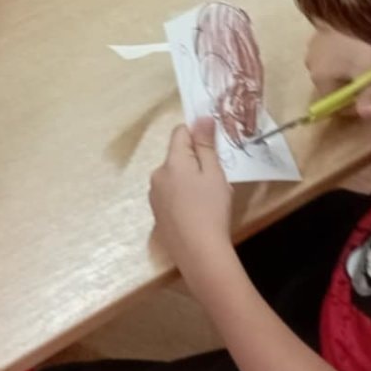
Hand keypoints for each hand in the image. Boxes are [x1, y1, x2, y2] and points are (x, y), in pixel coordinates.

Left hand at [149, 118, 236, 276]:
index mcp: (171, 162)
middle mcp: (157, 175)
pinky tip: (197, 213)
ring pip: (174, 177)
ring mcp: (154, 196)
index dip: (197, 135)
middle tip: (216, 179)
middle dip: (195, 161)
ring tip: (208, 200)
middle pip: (176, 156)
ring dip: (189, 180)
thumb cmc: (211, 209)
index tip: (214, 148)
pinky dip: (183, 197)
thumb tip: (201, 118)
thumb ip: (206, 145)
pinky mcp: (157, 214)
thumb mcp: (214, 174)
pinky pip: (171, 195)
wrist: (199, 253)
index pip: (180, 132)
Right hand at [305, 29, 370, 115]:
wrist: (352, 7)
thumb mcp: (369, 72)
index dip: (353, 104)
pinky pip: (329, 55)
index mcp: (321, 80)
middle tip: (369, 75)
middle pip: (331, 88)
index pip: (334, 105)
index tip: (369, 93)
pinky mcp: (316, 36)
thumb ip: (369, 97)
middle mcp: (311, 67)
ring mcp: (311, 50)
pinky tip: (353, 46)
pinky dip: (340, 56)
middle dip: (349, 87)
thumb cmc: (360, 44)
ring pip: (330, 70)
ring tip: (363, 58)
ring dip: (345, 70)